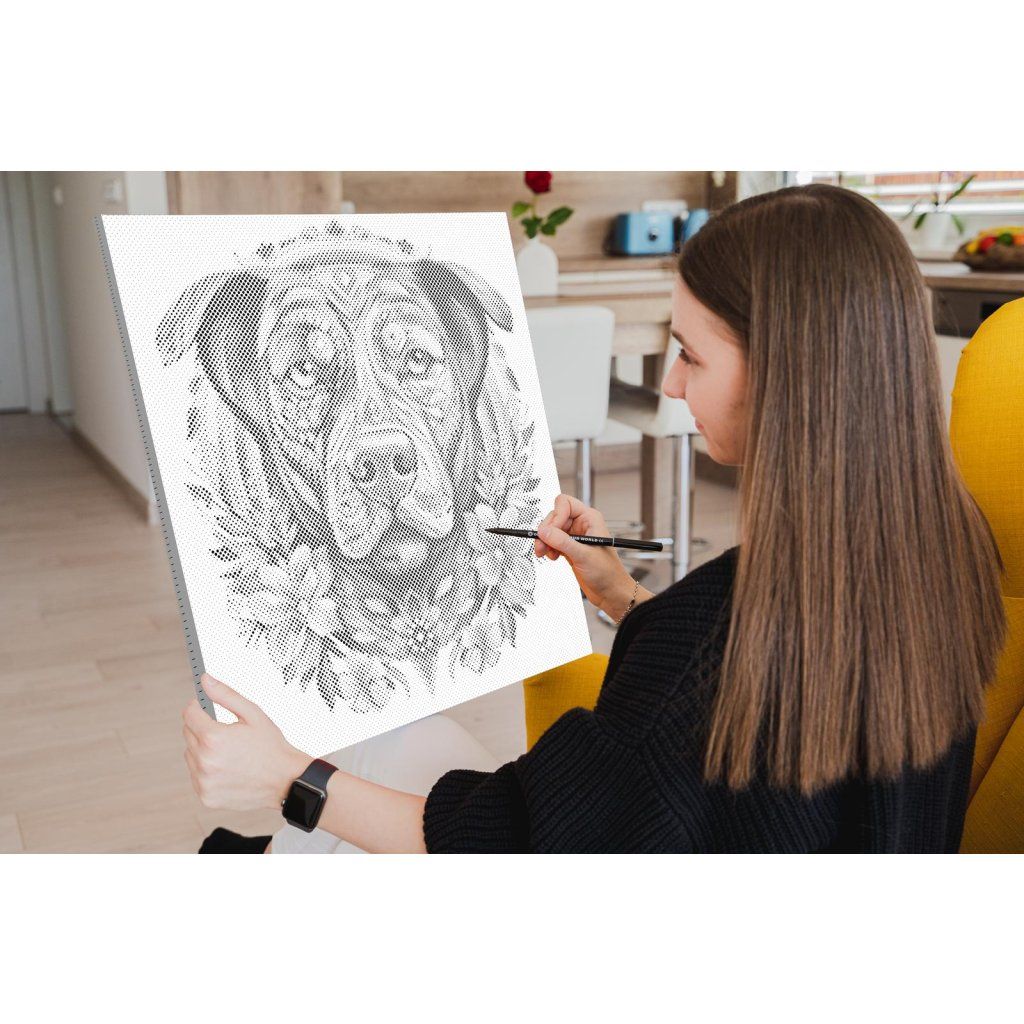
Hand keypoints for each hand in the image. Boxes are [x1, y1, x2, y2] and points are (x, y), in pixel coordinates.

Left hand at [182, 673, 309, 811]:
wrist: (286, 781)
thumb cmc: (271, 746)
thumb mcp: (253, 714)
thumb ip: (225, 695)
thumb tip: (205, 680)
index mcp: (214, 738)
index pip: (189, 714)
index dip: (198, 706)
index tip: (205, 707)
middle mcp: (204, 761)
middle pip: (188, 734)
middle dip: (203, 728)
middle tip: (227, 732)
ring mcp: (204, 781)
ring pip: (190, 755)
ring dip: (203, 749)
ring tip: (229, 752)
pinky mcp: (206, 796)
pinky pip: (196, 775)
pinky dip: (207, 770)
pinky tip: (228, 768)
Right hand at [533, 494, 639, 620]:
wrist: (611, 593)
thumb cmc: (608, 573)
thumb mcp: (584, 555)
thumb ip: (562, 542)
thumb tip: (544, 531)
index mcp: (590, 519)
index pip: (565, 504)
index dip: (555, 516)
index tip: (551, 532)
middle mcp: (582, 525)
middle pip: (555, 516)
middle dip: (546, 531)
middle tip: (542, 546)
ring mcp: (575, 537)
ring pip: (551, 530)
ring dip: (545, 541)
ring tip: (545, 553)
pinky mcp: (569, 548)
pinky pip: (552, 541)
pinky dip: (548, 548)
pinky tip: (552, 557)